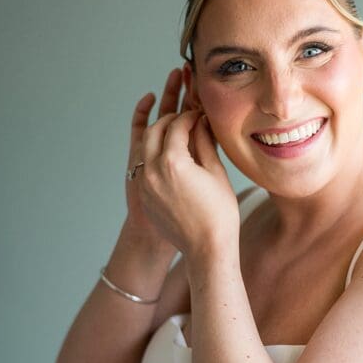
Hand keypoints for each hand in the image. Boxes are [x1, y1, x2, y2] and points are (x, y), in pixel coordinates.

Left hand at [133, 70, 239, 256]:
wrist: (206, 248)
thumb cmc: (219, 212)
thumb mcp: (216, 173)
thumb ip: (204, 143)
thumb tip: (201, 122)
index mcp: (173, 161)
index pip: (177, 125)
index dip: (189, 116)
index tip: (199, 114)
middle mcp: (153, 170)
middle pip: (154, 130)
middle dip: (168, 120)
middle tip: (183, 117)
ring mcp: (145, 184)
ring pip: (144, 147)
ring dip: (157, 135)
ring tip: (173, 131)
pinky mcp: (144, 195)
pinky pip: (143, 166)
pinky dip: (153, 154)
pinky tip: (167, 153)